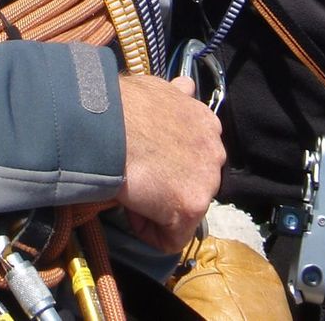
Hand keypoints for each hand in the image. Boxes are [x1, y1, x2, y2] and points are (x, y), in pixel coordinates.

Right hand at [115, 74, 225, 252]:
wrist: (109, 124)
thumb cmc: (123, 106)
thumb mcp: (158, 90)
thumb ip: (177, 96)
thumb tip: (185, 86)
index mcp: (207, 123)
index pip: (194, 156)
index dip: (166, 164)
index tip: (142, 161)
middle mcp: (215, 150)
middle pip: (191, 184)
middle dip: (165, 186)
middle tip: (136, 178)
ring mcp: (207, 180)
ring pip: (182, 211)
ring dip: (156, 207)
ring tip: (131, 191)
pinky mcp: (191, 206)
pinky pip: (172, 238)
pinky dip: (150, 231)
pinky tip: (131, 209)